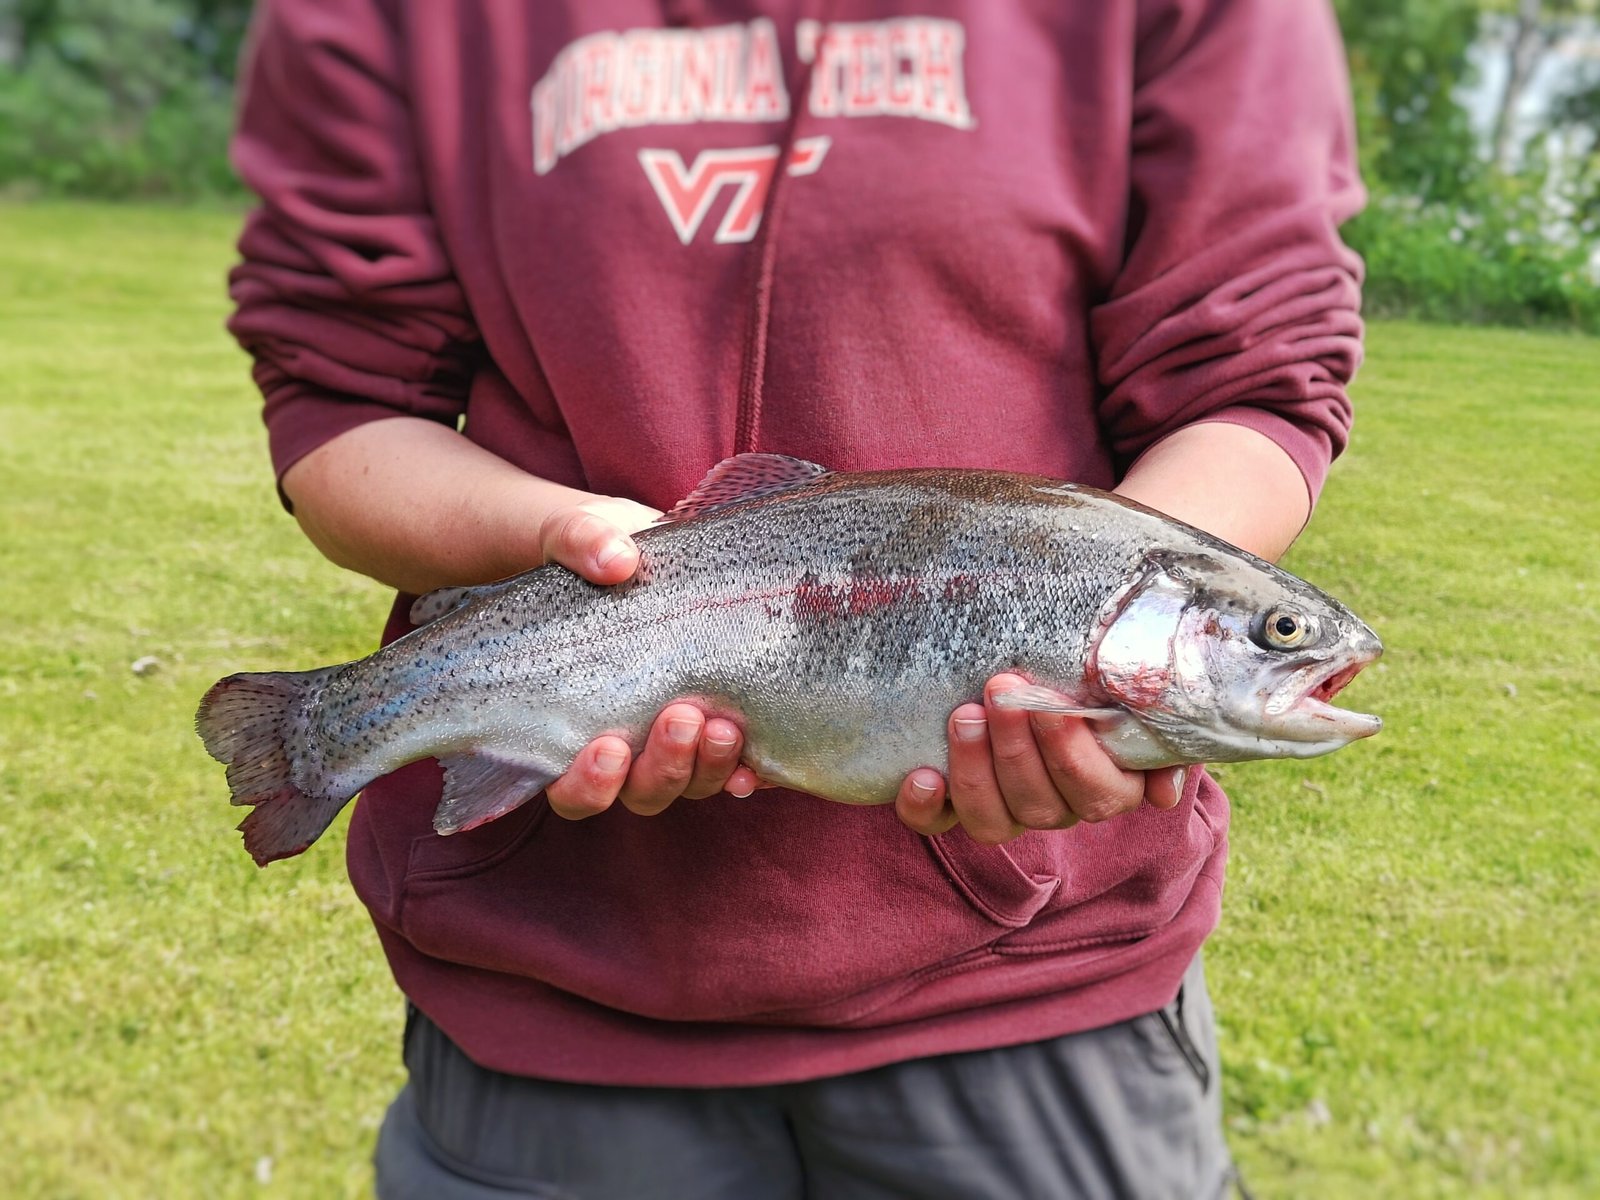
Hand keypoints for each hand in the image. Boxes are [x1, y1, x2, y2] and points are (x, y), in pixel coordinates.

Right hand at [535, 498, 763, 819]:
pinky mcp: (721, 721)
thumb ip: (580, 543)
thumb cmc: (590, 551)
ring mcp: (677, 741)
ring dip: (709, 766)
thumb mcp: (575, 536)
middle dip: (665, 766)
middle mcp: (627, 746)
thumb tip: (615, 560)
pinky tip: (762, 762)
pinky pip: (737, 767)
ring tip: (726, 726)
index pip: (570, 786)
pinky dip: (750, 770)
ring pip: (692, 784)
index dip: (587, 784)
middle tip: (682, 717)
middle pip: (642, 791)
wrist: (641, 544)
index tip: (607, 747)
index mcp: (573, 721)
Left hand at [895, 674, 1186, 844]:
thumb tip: (1164, 794)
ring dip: (975, 771)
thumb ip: (1157, 731)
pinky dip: (925, 808)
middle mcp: (1055, 808)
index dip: (1072, 755)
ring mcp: (1004, 811)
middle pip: (1039, 804)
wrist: (1035, 670)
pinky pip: (937, 824)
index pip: (1097, 794)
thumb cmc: (1095, 678)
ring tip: (964, 716)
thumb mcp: (1135, 693)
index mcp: (1106, 787)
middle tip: (1000, 689)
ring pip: (991, 820)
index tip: (1052, 706)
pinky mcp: (952, 805)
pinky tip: (921, 775)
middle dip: (1016, 747)